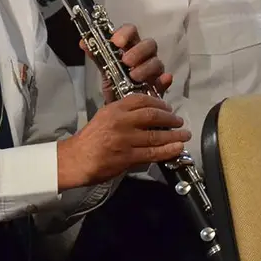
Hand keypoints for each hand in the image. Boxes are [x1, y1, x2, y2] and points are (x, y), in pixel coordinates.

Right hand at [56, 93, 187, 189]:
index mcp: (114, 109)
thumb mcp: (105, 117)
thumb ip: (124, 112)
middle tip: (179, 120)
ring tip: (184, 135)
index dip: (159, 102)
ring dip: (174, 135)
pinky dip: (168, 150)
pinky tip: (177, 148)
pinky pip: (153, 153)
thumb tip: (148, 109)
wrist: (76, 160)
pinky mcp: (127, 157)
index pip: (141, 100)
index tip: (168, 106)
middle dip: (170, 118)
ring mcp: (125, 140)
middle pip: (153, 115)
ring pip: (156, 135)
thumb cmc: (91, 138)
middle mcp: (121, 122)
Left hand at [81, 24, 172, 102]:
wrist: (120, 105)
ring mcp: (154, 70)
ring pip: (157, 62)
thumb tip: (84, 42)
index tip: (116, 42)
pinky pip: (165, 81)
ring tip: (134, 77)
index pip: (132, 31)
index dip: (126, 33)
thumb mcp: (104, 68)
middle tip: (126, 61)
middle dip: (138, 51)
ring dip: (146, 67)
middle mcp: (145, 55)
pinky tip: (162, 81)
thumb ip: (97, 55)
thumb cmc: (115, 81)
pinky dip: (164, 80)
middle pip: (149, 44)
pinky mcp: (159, 86)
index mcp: (130, 46)